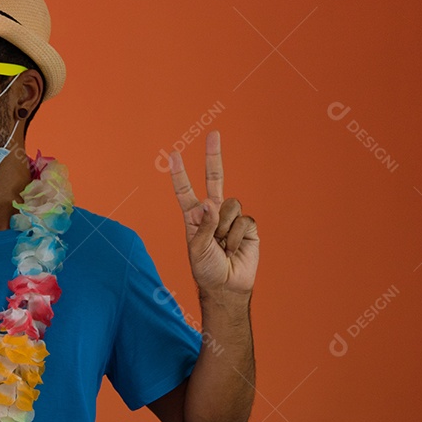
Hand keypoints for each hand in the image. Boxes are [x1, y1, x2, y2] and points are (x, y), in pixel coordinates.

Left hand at [168, 131, 258, 294]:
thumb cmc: (207, 270)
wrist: (227, 287)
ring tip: (222, 246)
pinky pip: (243, 220)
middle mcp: (213, 213)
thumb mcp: (197, 249)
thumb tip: (210, 203)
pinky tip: (234, 248)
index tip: (172, 154)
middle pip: (214, 179)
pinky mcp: (248, 227)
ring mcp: (231, 219)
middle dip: (213, 157)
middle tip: (214, 134)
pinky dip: (237, 236)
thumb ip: (203, 225)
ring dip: (224, 227)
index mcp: (194, 218)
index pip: (186, 191)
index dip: (179, 174)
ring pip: (230, 204)